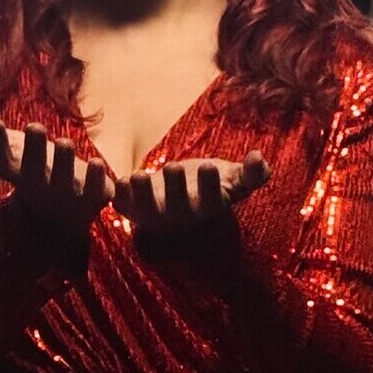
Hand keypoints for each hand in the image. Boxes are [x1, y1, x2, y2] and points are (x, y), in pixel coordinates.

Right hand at [0, 111, 113, 238]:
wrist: (63, 219)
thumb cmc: (35, 173)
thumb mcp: (14, 156)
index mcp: (18, 173)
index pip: (1, 161)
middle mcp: (40, 186)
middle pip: (33, 172)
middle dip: (33, 150)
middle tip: (34, 127)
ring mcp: (66, 194)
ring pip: (64, 180)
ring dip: (64, 162)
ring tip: (64, 142)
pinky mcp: (93, 199)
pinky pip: (95, 191)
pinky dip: (97, 179)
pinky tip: (97, 163)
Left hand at [113, 154, 269, 233]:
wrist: (176, 195)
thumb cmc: (209, 184)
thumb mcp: (233, 180)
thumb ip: (251, 174)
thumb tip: (259, 157)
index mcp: (207, 206)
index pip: (210, 199)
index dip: (209, 185)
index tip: (209, 166)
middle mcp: (179, 214)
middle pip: (177, 207)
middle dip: (175, 188)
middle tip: (174, 166)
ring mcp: (152, 212)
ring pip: (145, 209)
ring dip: (140, 194)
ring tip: (138, 176)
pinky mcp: (129, 206)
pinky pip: (120, 202)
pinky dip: (116, 192)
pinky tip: (114, 177)